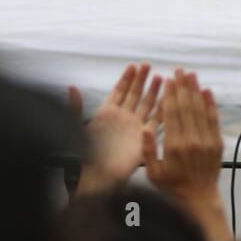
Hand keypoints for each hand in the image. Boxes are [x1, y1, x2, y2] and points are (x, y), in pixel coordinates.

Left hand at [75, 63, 161, 193]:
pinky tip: (168, 99)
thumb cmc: (86, 155)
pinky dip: (162, 110)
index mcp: (107, 113)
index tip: (132, 66)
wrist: (98, 176)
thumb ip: (75, 107)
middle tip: (148, 65)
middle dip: (141, 79)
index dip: (126, 78)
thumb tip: (71, 87)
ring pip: (146, 104)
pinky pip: (156, 121)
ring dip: (153, 91)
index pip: (119, 91)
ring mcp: (134, 127)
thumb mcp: (76, 128)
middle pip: (134, 94)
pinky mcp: (144, 137)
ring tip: (161, 77)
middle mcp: (122, 118)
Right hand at [145, 70, 230, 240]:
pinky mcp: (217, 143)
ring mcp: (206, 141)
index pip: (172, 114)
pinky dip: (211, 104)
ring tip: (192, 75)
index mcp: (174, 146)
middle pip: (187, 107)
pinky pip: (214, 119)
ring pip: (201, 110)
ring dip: (196, 90)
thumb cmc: (173, 186)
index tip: (168, 80)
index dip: (170, 95)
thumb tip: (145, 128)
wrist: (200, 198)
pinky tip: (207, 91)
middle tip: (179, 70)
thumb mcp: (153, 173)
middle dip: (183, 87)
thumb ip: (148, 150)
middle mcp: (192, 141)